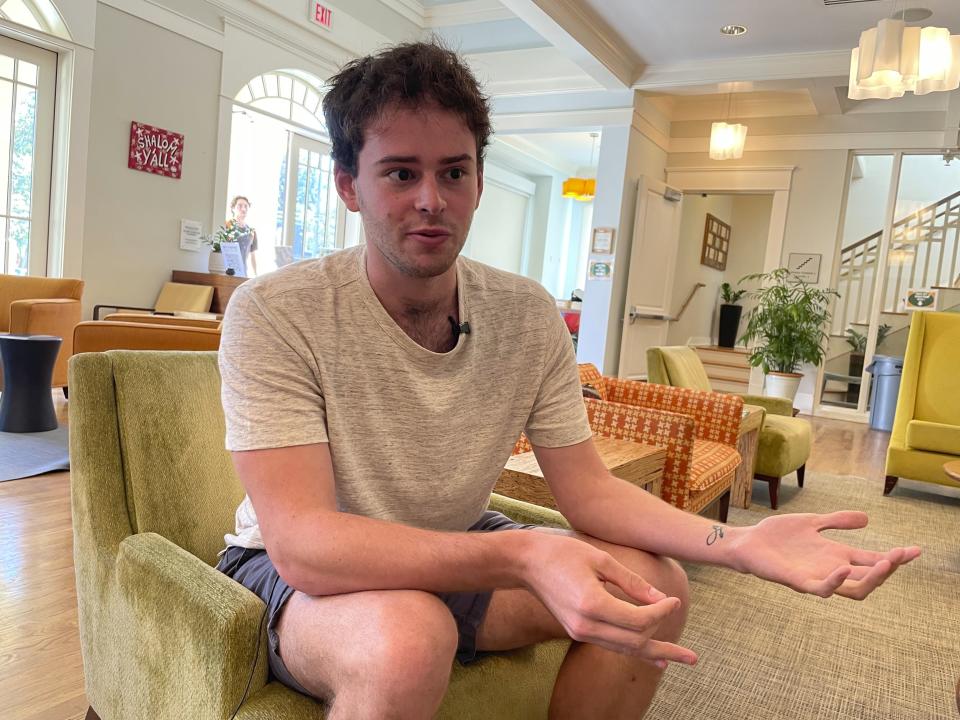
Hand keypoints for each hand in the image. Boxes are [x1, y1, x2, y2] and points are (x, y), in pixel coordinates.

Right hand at [523, 534, 697, 667]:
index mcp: (592, 604)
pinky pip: (612, 645)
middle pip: (634, 642)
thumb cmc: (562, 553)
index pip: (638, 620)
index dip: (661, 613)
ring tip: (679, 660)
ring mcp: (580, 632)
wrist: (526, 563)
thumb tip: (660, 599)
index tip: (674, 601)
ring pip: (624, 649)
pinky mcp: (577, 632)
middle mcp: (585, 625)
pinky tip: (655, 658)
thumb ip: (631, 581)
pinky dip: (634, 651)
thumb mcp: (600, 559)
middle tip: (693, 657)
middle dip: (665, 646)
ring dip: (653, 654)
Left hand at [729, 511, 920, 598]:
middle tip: (901, 556)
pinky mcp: (796, 581)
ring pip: (851, 589)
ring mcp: (814, 577)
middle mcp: (829, 569)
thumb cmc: (778, 535)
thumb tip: (867, 519)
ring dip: (870, 578)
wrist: (748, 542)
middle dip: (888, 569)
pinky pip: (820, 589)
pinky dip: (834, 581)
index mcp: (835, 555)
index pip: (871, 560)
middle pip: (868, 579)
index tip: (916, 550)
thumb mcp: (813, 522)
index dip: (894, 557)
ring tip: (885, 562)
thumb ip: (837, 521)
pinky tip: (844, 568)